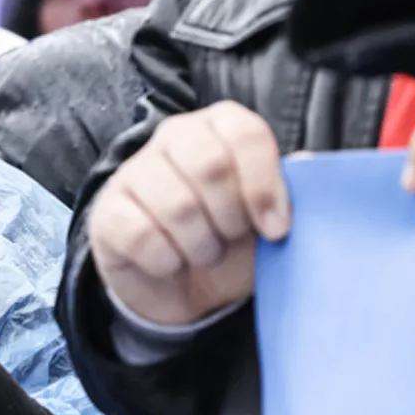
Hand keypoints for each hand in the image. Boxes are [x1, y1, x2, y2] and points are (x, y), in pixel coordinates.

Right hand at [88, 101, 288, 326]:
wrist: (183, 286)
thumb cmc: (233, 242)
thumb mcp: (271, 219)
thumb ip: (295, 190)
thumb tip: (308, 164)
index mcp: (218, 128)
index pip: (244, 133)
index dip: (264, 184)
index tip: (276, 228)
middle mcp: (172, 139)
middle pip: (210, 165)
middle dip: (231, 217)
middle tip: (232, 238)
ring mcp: (133, 173)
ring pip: (177, 206)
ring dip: (202, 246)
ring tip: (204, 253)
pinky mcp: (106, 211)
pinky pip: (143, 236)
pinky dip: (168, 262)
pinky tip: (171, 262)